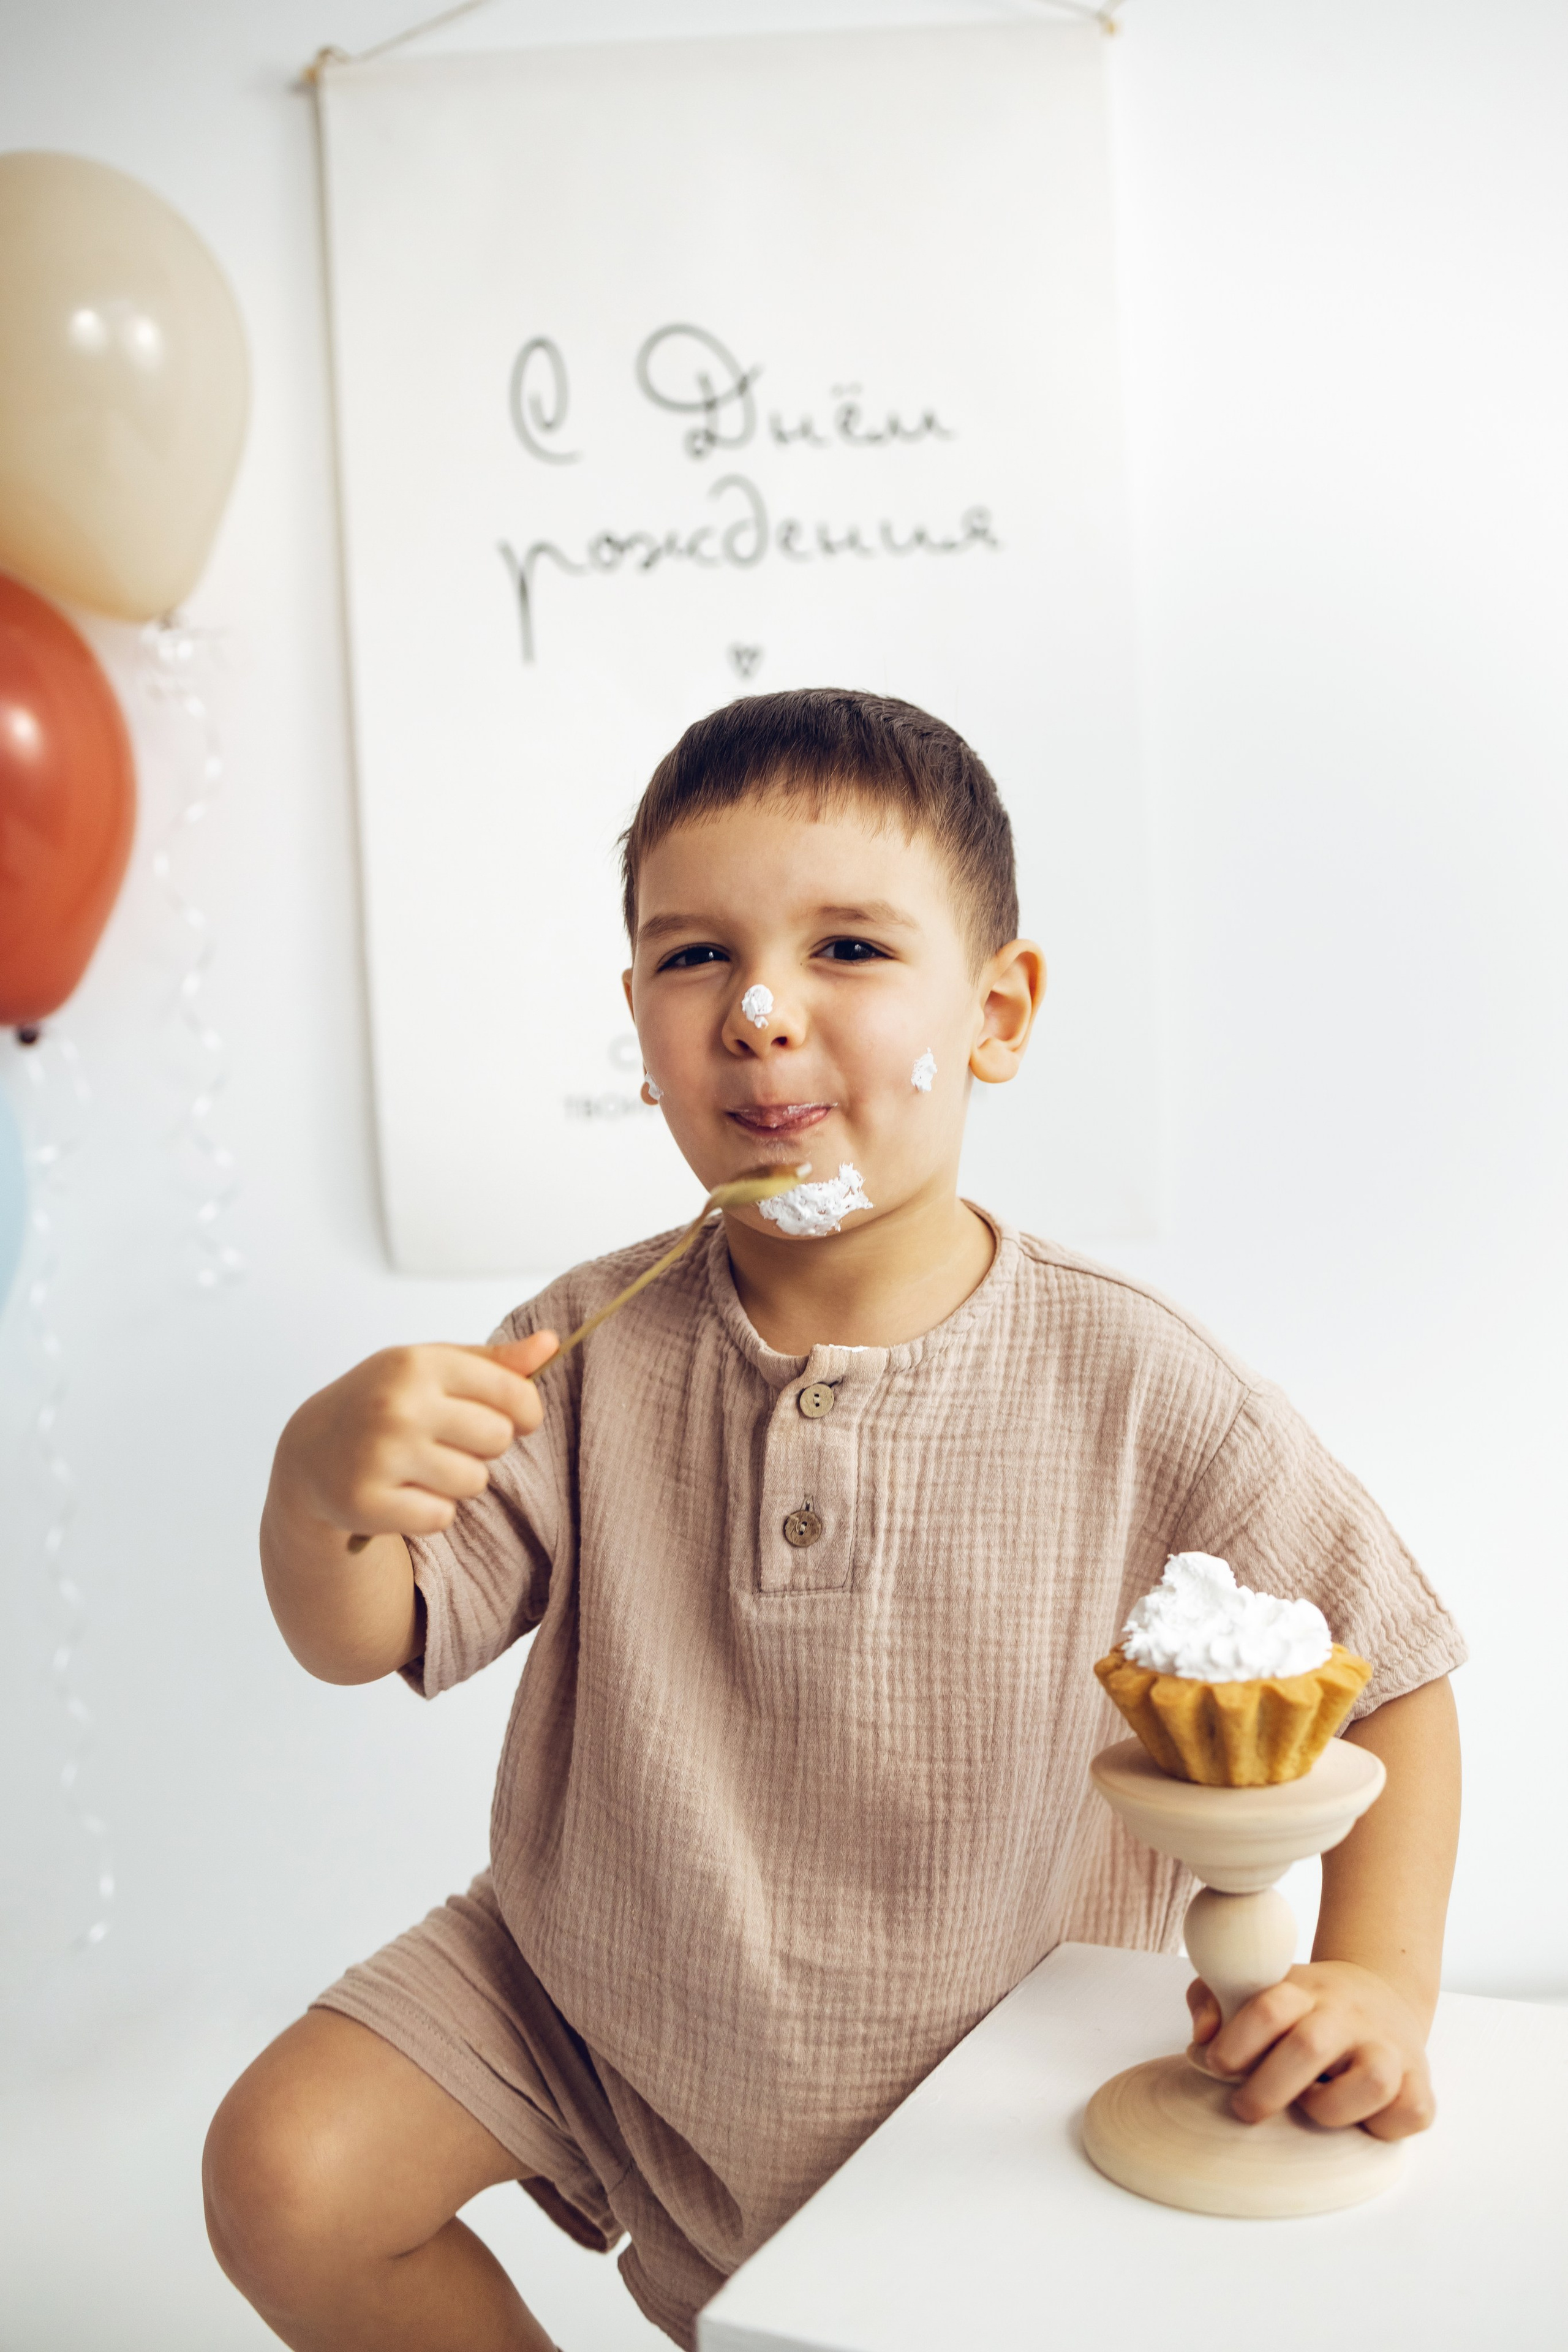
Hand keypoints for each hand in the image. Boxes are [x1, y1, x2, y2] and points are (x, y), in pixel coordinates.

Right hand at [276, 1332, 558, 1541]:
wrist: (311, 1451)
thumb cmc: (386, 1402)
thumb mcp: (433, 1367)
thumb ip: (495, 1361)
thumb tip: (552, 1344)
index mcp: (418, 1363)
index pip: (515, 1394)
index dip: (525, 1413)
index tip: (513, 1419)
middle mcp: (398, 1405)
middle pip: (498, 1439)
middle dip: (484, 1447)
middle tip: (448, 1442)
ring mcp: (379, 1454)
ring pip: (473, 1482)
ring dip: (457, 1481)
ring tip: (423, 1467)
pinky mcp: (366, 1502)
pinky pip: (441, 1517)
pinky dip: (431, 1512)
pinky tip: (404, 1493)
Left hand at [1186, 1959, 1435, 2139]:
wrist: (1380, 1995)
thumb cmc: (1306, 2007)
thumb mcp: (1258, 1987)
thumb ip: (1212, 1999)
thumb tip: (1202, 2039)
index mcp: (1306, 1991)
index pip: (1269, 2006)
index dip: (1238, 2039)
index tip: (1215, 2063)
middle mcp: (1350, 2016)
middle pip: (1310, 2046)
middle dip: (1269, 2086)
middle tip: (1245, 2109)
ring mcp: (1390, 2049)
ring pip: (1370, 2082)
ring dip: (1331, 2107)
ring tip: (1312, 2104)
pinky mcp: (1419, 2083)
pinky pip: (1409, 2113)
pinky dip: (1383, 2127)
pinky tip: (1359, 2117)